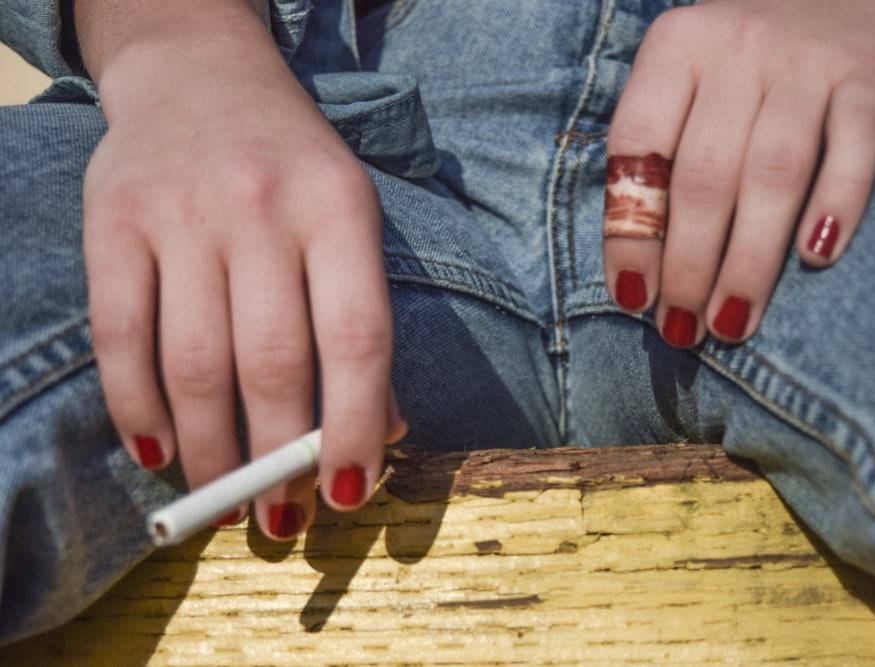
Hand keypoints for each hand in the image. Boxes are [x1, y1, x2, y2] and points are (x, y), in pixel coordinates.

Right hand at [79, 1, 405, 539]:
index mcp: (339, 208)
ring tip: (224, 500)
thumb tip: (381, 431)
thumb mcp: (349, 220)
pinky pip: (121, 336)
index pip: (357, 337)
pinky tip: (159, 452)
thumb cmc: (292, 168)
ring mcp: (182, 211)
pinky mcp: (113, 219)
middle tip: (281, 518)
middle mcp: (261, 206)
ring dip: (211, 453)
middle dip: (278, 459)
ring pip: (194, 363)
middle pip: (271, 364)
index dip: (354, 427)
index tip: (350, 493)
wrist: (200, 74)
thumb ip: (362, 317)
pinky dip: (138, 408)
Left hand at [603, 0, 874, 345]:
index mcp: (675, 50)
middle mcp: (736, 49)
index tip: (634, 298)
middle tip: (683, 328)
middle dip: (689, 266)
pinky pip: (853, 149)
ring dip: (749, 262)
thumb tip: (639, 276)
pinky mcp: (873, 78)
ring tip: (732, 323)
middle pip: (704, 176)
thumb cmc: (748, 69)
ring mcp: (807, 61)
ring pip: (773, 175)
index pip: (636, 148)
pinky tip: (819, 259)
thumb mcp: (691, 85)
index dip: (631, 231)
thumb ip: (661, 157)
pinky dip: (837, 204)